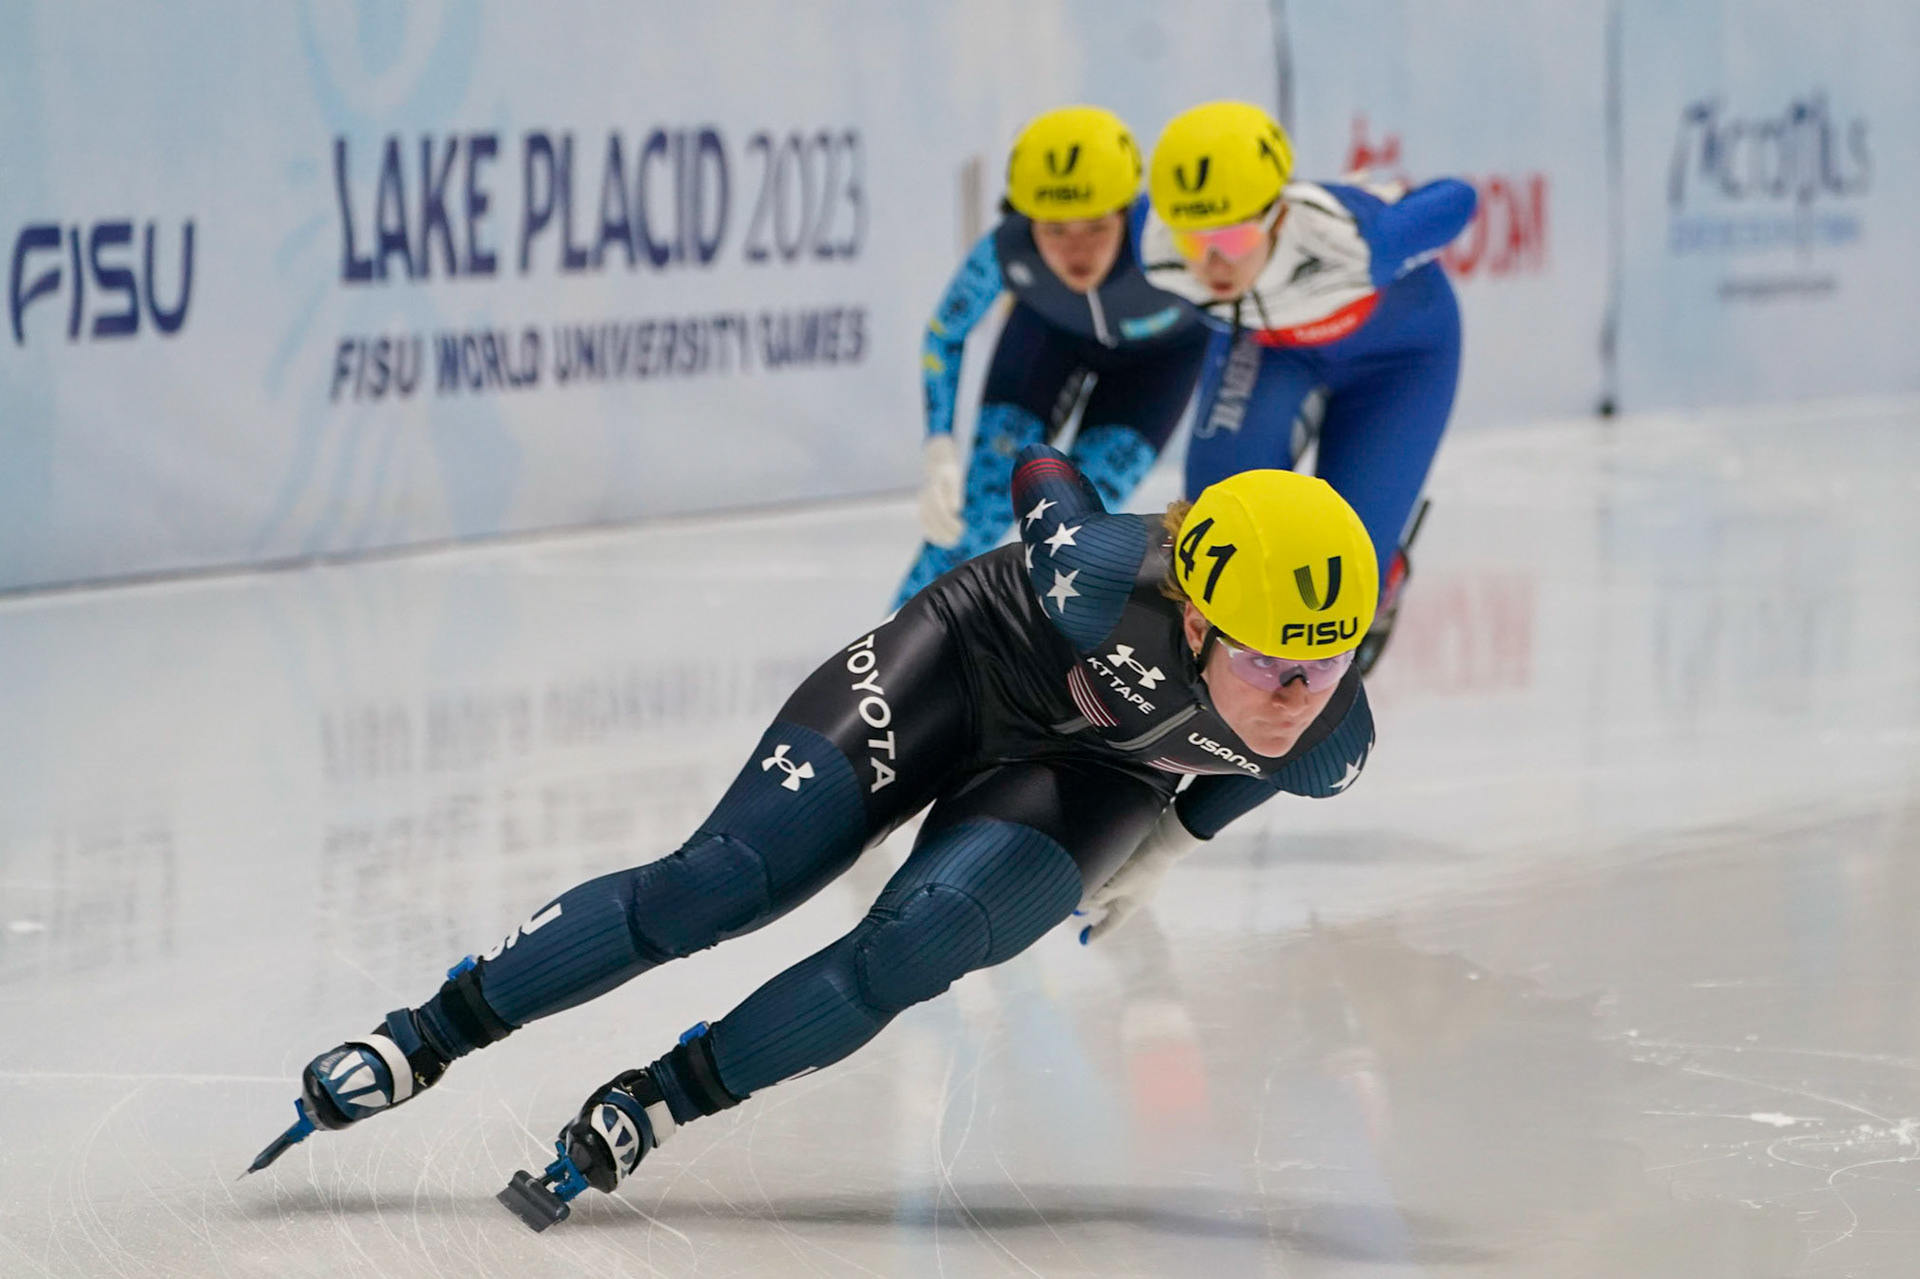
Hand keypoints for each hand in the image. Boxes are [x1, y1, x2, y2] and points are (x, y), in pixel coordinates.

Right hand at [917, 435, 963, 546]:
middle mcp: (923, 498)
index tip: (961, 529)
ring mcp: (920, 504)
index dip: (949, 522)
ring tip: (953, 543)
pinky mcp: (921, 510)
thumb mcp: (954, 478)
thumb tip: (954, 509)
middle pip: (931, 519)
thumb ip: (954, 493)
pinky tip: (944, 541)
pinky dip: (933, 535)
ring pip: (926, 525)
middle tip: (959, 539)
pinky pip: (924, 525)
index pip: (939, 510)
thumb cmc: (948, 472)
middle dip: (944, 532)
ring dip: (938, 536)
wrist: (935, 466)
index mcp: (932, 489)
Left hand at [1079, 807, 1202, 942]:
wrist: (1162, 844)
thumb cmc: (1139, 869)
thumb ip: (1097, 896)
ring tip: (1081, 887)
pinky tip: (1097, 871)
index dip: (1097, 932)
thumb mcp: (1116, 886)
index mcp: (1131, 905)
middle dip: (1092, 906)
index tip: (1084, 941)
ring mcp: (1136, 881)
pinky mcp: (1135, 865)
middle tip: (1075, 909)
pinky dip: (1104, 878)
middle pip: (1109, 905)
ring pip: (1111, 890)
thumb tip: (1079, 907)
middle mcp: (1134, 896)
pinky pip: (1116, 877)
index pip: (1110, 923)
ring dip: (1097, 890)